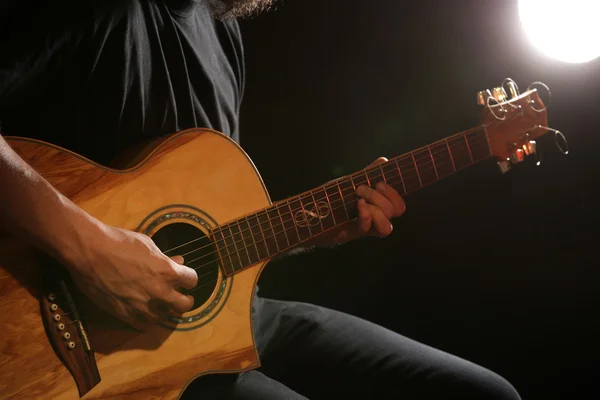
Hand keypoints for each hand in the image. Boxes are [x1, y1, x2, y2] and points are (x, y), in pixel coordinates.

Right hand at [64, 223, 197, 330]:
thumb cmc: (120, 241)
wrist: (90, 251)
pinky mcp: (124, 314)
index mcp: (168, 272)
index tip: (184, 277)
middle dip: (184, 300)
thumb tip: (178, 261)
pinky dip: (145, 320)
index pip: (192, 280)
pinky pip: (142, 325)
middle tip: (180, 297)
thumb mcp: (148, 245)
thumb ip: (165, 258)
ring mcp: (141, 305)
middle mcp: (159, 291)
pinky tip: (143, 312)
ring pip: (163, 318)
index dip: (189, 278)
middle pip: (184, 305)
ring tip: (159, 304)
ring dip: (163, 310)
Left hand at [313, 157, 405, 245]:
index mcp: (376, 208)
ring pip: (387, 226)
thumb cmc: (328, 200)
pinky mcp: (351, 234)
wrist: (305, 215)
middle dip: (383, 196)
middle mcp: (373, 220)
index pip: (399, 206)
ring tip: (359, 198)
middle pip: (396, 212)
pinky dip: (365, 214)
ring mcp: (363, 228)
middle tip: (361, 188)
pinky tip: (358, 205)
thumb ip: (367, 174)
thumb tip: (384, 161)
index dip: (395, 194)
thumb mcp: (349, 183)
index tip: (379, 182)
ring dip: (377, 207)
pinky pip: (367, 228)